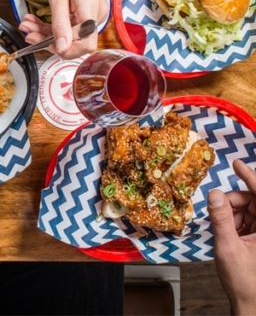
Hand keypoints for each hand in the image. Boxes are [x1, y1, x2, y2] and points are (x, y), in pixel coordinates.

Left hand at [18, 0, 106, 58]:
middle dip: (47, 39)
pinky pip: (70, 24)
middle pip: (74, 40)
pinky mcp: (87, 12)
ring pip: (69, 32)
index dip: (62, 49)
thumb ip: (60, 25)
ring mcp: (93, 14)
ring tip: (27, 24)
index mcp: (91, 14)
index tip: (40, 43)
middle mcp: (97, 17)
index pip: (83, 46)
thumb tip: (62, 49)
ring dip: (46, 31)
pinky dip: (53, 23)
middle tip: (26, 32)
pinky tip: (36, 20)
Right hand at [208, 159, 255, 314]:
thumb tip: (214, 194)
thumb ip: (221, 218)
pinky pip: (246, 219)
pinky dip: (233, 223)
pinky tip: (228, 234)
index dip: (250, 177)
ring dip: (232, 215)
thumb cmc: (243, 279)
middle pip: (252, 201)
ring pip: (248, 209)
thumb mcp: (228, 247)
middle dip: (233, 203)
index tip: (236, 163)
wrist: (250, 301)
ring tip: (225, 231)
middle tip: (217, 212)